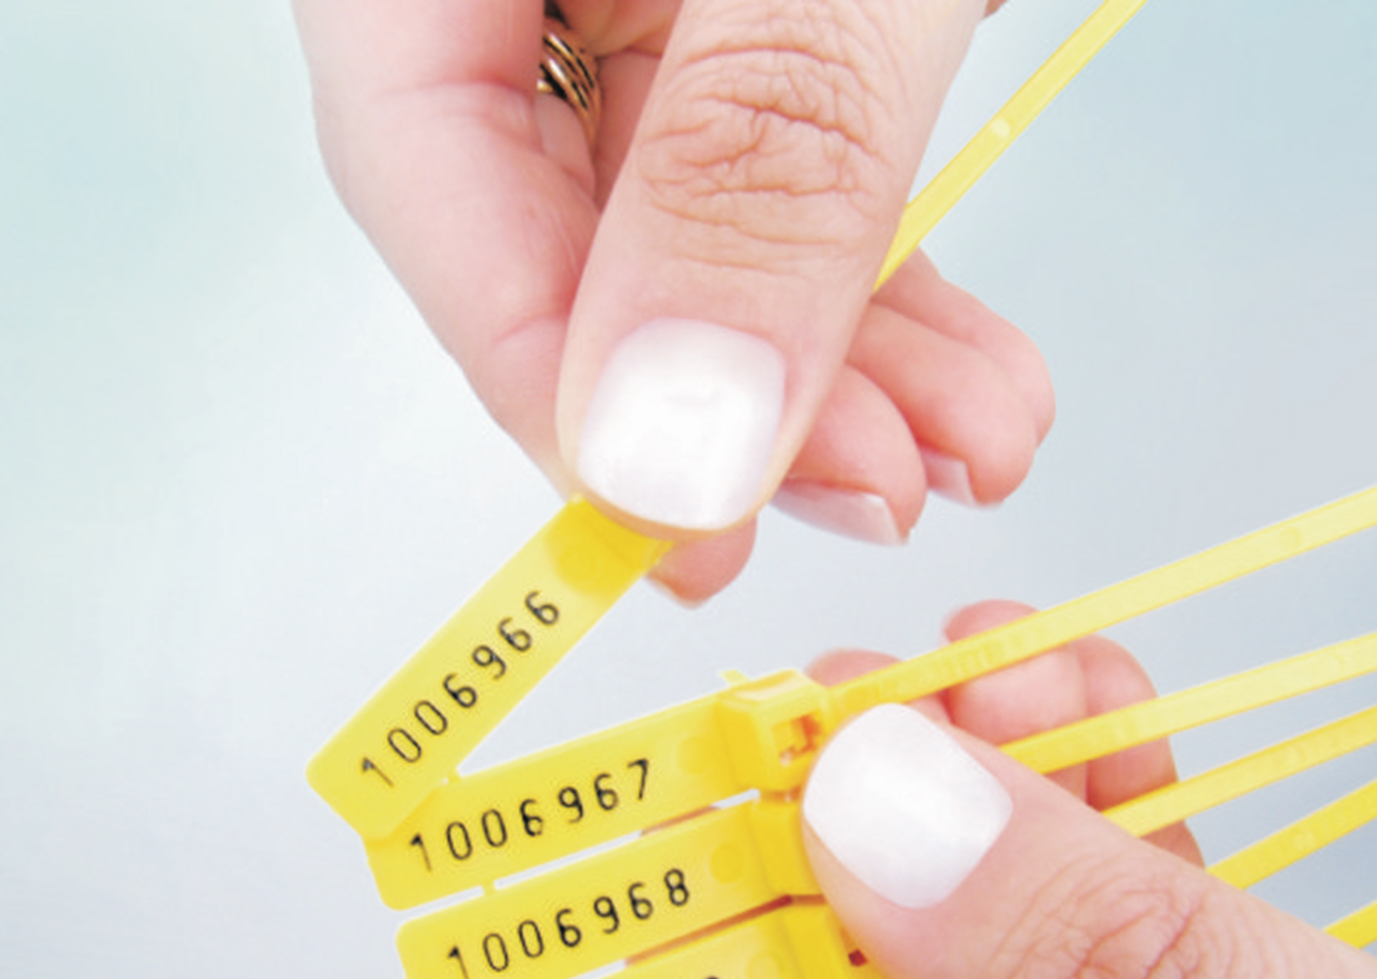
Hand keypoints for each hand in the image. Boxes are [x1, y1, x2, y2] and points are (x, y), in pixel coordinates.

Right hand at [297, 1, 1052, 600]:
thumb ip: (754, 164)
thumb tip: (667, 443)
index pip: (417, 161)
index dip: (545, 376)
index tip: (677, 529)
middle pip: (551, 220)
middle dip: (730, 393)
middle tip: (869, 494)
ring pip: (678, 217)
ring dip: (829, 354)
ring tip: (958, 445)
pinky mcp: (719, 14)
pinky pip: (764, 164)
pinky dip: (862, 265)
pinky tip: (955, 371)